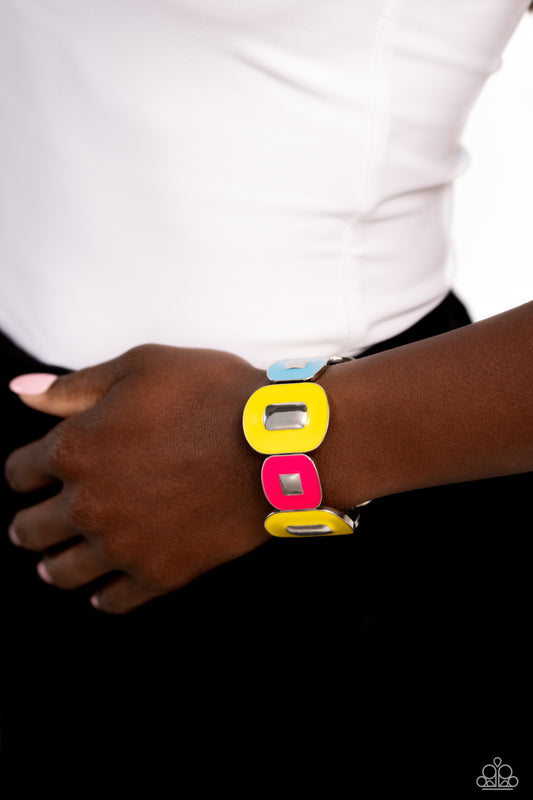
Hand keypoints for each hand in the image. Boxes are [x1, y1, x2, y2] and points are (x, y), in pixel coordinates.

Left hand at [5, 345, 269, 612]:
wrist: (276, 443)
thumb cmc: (211, 394)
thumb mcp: (140, 368)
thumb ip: (74, 386)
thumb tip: (19, 391)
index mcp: (75, 449)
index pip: (18, 473)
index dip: (23, 471)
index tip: (32, 474)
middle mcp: (88, 504)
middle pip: (30, 529)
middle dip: (28, 524)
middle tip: (31, 526)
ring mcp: (123, 544)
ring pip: (63, 571)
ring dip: (53, 565)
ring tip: (54, 565)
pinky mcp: (160, 572)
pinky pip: (114, 600)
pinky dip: (102, 596)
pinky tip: (103, 591)